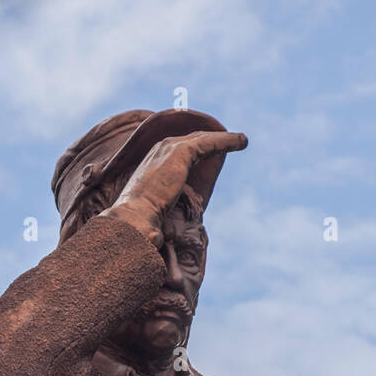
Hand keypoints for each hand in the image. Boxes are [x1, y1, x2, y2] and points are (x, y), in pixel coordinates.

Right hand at [105, 130, 247, 245]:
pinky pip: (209, 142)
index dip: (195, 148)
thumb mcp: (154, 210)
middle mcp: (159, 151)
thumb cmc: (141, 221)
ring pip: (202, 139)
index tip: (210, 150)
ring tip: (241, 140)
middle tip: (229, 140)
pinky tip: (241, 142)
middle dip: (210, 139)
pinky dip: (226, 141)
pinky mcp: (181, 152)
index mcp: (152, 162)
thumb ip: (164, 211)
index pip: (177, 150)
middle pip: (191, 140)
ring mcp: (169, 149)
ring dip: (223, 139)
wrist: (134, 216)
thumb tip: (160, 236)